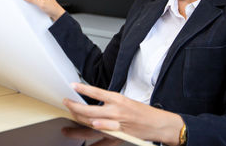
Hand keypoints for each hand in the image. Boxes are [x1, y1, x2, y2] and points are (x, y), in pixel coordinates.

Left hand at [63, 83, 183, 145]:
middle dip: (75, 108)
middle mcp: (116, 111)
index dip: (83, 89)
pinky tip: (82, 141)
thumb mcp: (125, 101)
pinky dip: (92, 141)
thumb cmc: (141, 112)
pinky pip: (102, 139)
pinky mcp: (119, 135)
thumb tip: (92, 102)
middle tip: (66, 104)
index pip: (97, 92)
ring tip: (67, 126)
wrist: (158, 124)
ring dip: (78, 126)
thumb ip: (109, 103)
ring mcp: (116, 124)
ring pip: (92, 125)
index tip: (72, 86)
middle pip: (90, 111)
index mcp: (118, 99)